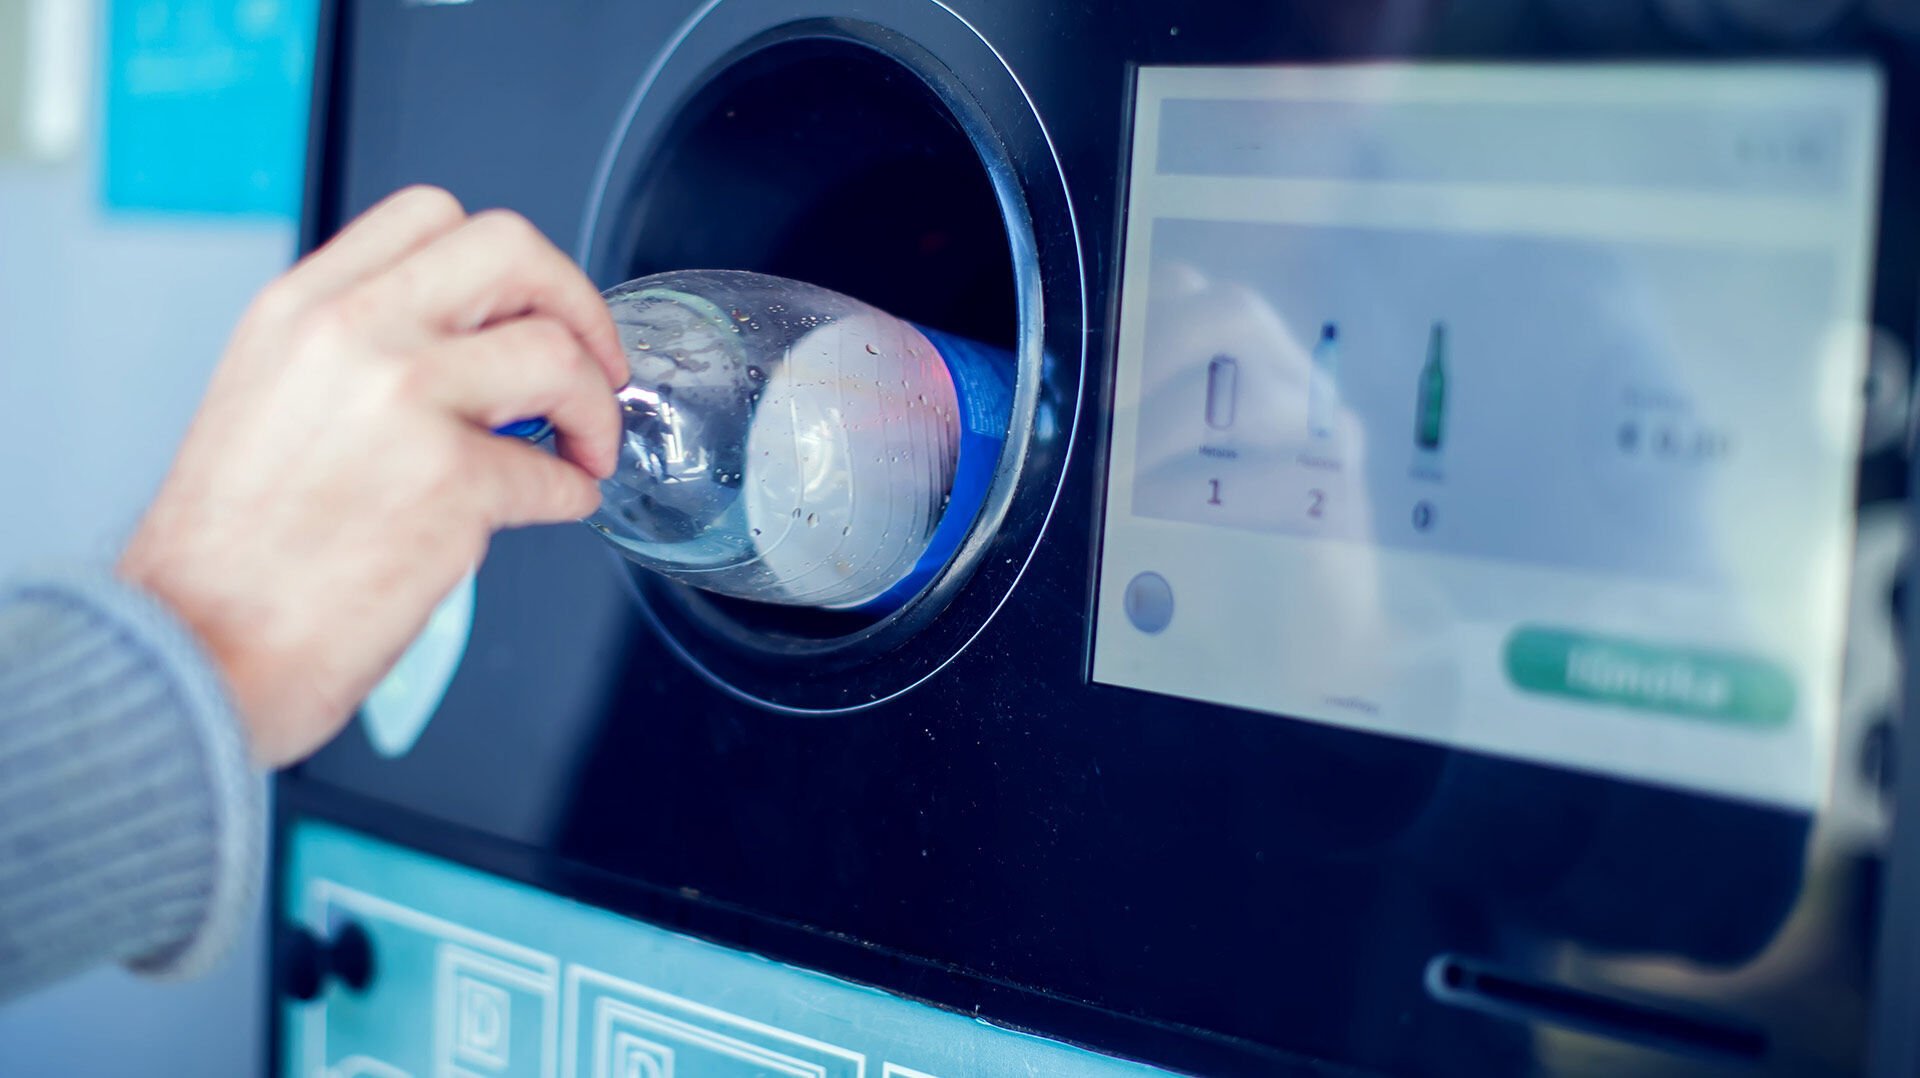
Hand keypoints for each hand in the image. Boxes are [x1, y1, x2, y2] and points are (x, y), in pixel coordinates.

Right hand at [119, 186, 626, 767]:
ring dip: (597, 408)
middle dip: (581, 305)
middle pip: (513, 250)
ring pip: (558, 353)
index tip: (539, 309)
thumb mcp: (269, 397)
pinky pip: (556, 472)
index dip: (513, 263)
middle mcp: (351, 332)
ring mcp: (405, 399)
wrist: (195, 647)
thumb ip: (355, 350)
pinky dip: (573, 494)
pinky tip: (553, 507)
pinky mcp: (452, 481)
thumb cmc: (230, 553)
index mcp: (301, 306)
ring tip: (587, 450)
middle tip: (600, 362)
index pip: (432, 216)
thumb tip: (467, 346)